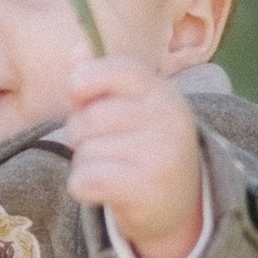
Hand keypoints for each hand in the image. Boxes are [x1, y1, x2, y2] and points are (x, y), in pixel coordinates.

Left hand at [64, 56, 205, 257]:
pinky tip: (106, 191)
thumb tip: (76, 51)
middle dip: (80, 135)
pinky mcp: (144, 188)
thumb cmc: (144, 148)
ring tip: (113, 169)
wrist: (181, 205)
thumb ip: (101, 77)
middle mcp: (165, 119)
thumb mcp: (131, 107)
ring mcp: (158, 154)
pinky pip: (84, 180)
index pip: (115, 69)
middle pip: (86, 118)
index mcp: (161, 92)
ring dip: (86, 165)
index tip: (77, 96)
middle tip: (105, 147)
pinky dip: (84, 188)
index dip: (84, 81)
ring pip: (84, 152)